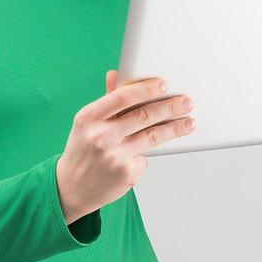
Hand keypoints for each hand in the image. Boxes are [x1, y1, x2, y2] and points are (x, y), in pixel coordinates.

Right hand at [55, 70, 196, 223]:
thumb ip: (106, 100)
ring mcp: (115, 156)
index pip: (123, 97)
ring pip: (153, 136)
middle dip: (170, 107)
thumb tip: (115, 74)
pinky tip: (152, 151)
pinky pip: (146, 156)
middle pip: (144, 116)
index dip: (147, 89)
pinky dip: (150, 152)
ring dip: (175, 128)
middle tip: (186, 102)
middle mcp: (101, 136)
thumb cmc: (83, 148)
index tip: (165, 85)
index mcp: (88, 118)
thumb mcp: (87, 123)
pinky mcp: (127, 173)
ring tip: (189, 122)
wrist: (72, 187)